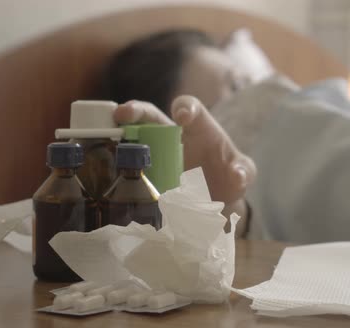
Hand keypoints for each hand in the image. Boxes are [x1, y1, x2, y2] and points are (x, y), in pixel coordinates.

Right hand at [114, 98, 255, 234]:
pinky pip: (129, 167)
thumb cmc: (230, 175)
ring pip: (132, 137)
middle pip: (150, 115)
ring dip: (118, 136)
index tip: (182, 116)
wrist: (217, 199)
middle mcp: (173, 135)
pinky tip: (108, 170)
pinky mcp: (146, 174)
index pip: (190, 107)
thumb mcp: (243, 173)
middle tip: (123, 114)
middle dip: (136, 110)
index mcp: (199, 127)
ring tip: (104, 139)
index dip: (185, 108)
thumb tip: (236, 175)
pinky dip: (118, 167)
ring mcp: (156, 154)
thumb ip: (244, 171)